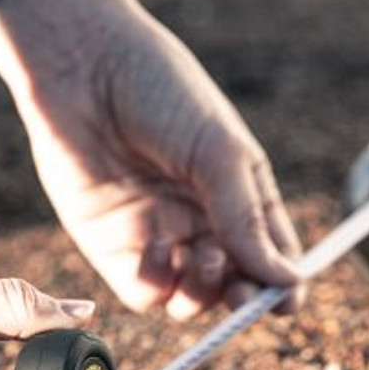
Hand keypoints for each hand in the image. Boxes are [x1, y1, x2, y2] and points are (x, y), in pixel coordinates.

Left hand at [0, 0, 303, 319]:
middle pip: (235, 284)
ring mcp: (158, 235)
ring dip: (202, 293)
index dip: (283, 284)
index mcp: (240, 193)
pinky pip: (144, 291)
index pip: (272, 254)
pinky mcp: (112, 246)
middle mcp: (201, 220)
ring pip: (192, 298)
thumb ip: (247, 220)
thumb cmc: (162, 92)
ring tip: (201, 257)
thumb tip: (286, 281)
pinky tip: (155, 248)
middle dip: (244, 299)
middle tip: (243, 298)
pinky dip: (156, 284)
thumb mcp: (219, 153)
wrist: (82, 66)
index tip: (286, 303)